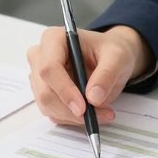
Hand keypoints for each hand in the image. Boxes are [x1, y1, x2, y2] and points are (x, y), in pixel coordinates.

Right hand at [27, 24, 153, 125]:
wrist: (110, 58)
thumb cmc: (110, 51)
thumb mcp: (117, 57)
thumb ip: (107, 74)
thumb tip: (93, 97)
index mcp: (53, 39)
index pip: (49, 68)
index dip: (64, 90)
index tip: (83, 107)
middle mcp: (40, 57)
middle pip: (45, 91)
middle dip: (71, 109)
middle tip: (102, 114)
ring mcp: (39, 77)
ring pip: (48, 106)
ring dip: (75, 116)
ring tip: (103, 112)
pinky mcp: (45, 93)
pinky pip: (53, 113)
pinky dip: (73, 118)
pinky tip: (92, 112)